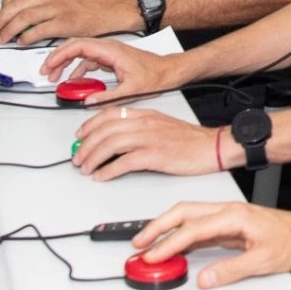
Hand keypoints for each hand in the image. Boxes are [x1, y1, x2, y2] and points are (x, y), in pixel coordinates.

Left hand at [0, 0, 137, 43]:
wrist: (109, 10)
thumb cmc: (88, 5)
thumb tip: (23, 11)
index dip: (5, 3)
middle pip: (17, 4)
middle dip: (1, 18)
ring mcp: (57, 8)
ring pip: (24, 17)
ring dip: (9, 29)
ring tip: (3, 38)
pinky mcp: (64, 23)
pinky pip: (38, 30)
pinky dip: (26, 37)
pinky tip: (22, 42)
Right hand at [41, 37, 180, 101]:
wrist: (168, 71)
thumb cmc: (155, 76)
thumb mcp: (131, 90)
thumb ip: (107, 97)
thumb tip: (87, 102)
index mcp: (111, 51)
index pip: (79, 46)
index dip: (61, 54)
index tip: (50, 65)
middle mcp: (108, 48)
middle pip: (75, 47)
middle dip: (58, 58)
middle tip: (46, 72)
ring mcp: (108, 53)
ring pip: (80, 54)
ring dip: (66, 64)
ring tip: (56, 77)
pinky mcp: (109, 59)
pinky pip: (88, 61)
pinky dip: (77, 69)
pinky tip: (73, 81)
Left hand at [70, 106, 219, 179]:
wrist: (212, 146)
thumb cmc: (190, 139)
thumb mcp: (161, 125)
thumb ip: (140, 127)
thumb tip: (118, 138)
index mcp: (145, 114)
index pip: (109, 114)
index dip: (90, 124)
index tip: (80, 135)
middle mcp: (144, 123)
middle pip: (105, 130)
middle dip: (86, 145)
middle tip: (78, 157)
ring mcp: (149, 138)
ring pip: (111, 144)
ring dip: (93, 158)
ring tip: (86, 168)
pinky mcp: (155, 155)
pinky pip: (124, 162)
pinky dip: (109, 170)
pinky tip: (102, 176)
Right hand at [133, 199, 290, 289]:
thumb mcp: (263, 260)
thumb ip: (231, 270)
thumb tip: (205, 279)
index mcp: (234, 215)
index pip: (193, 228)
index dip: (170, 243)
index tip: (153, 256)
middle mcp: (228, 211)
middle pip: (183, 212)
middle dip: (158, 226)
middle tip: (139, 242)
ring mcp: (227, 216)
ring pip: (188, 216)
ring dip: (167, 228)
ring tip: (148, 243)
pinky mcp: (228, 225)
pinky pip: (198, 226)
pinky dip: (181, 234)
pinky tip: (172, 245)